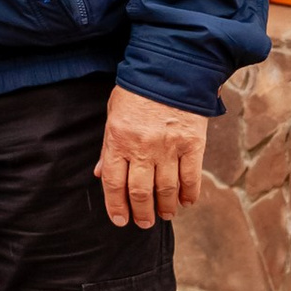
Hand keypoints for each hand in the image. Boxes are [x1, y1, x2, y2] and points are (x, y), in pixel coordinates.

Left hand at [97, 84, 204, 227]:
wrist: (171, 68)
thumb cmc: (137, 91)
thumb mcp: (113, 114)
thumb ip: (107, 147)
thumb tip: (98, 174)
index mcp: (118, 139)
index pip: (112, 182)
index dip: (116, 206)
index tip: (120, 220)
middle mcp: (142, 147)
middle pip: (139, 191)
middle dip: (141, 213)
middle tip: (144, 222)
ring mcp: (168, 147)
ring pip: (166, 189)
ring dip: (165, 207)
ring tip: (164, 215)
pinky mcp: (192, 143)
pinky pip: (191, 177)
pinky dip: (189, 194)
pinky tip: (185, 202)